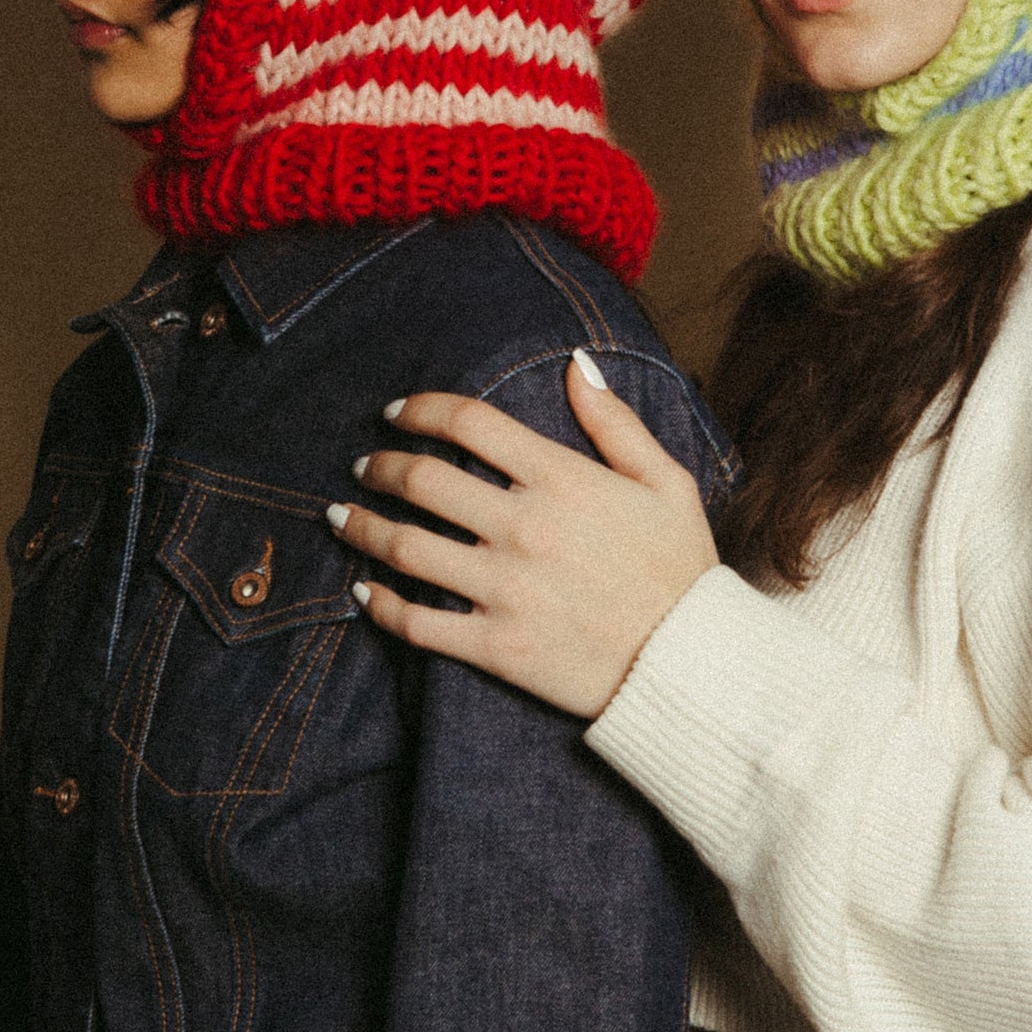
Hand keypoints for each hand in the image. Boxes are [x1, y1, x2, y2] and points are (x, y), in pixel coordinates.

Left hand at [328, 352, 720, 718]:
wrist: (690, 666)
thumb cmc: (683, 571)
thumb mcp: (668, 482)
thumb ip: (616, 422)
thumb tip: (575, 365)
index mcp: (563, 480)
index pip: (470, 424)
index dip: (423, 409)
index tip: (397, 412)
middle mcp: (525, 527)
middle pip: (423, 480)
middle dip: (380, 466)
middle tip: (364, 465)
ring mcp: (505, 589)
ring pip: (405, 546)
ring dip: (361, 527)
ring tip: (340, 517)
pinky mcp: (495, 646)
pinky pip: (417, 623)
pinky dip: (380, 606)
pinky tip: (364, 593)